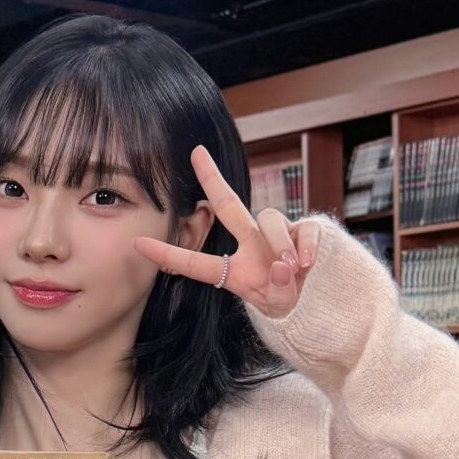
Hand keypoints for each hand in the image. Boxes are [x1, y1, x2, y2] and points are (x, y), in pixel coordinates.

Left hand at [135, 144, 320, 320]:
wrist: (321, 303)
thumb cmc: (288, 302)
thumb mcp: (277, 306)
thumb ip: (278, 291)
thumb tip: (283, 267)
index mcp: (233, 270)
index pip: (195, 263)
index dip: (168, 255)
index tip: (137, 243)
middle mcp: (251, 244)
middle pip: (229, 205)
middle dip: (212, 177)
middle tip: (197, 153)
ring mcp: (278, 234)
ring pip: (270, 219)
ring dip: (279, 243)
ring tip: (290, 268)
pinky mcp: (306, 229)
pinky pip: (303, 228)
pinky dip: (306, 246)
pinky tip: (308, 263)